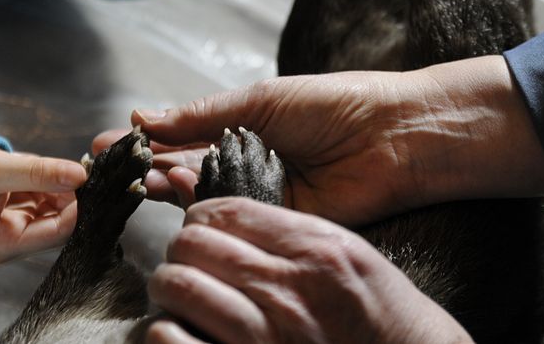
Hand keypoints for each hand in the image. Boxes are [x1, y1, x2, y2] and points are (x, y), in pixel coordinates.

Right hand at [0, 142, 86, 263]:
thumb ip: (37, 173)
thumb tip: (80, 175)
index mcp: (0, 245)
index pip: (58, 232)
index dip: (78, 206)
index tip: (88, 179)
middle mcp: (9, 247)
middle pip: (60, 225)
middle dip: (69, 196)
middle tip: (77, 168)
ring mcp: (14, 234)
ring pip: (55, 212)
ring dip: (58, 188)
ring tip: (44, 167)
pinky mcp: (17, 220)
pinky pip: (45, 204)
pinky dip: (48, 186)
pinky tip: (38, 171)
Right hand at [95, 56, 543, 225]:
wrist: (391, 134)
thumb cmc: (330, 105)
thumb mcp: (259, 100)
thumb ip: (202, 115)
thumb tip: (146, 116)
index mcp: (242, 127)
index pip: (182, 135)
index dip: (145, 139)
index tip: (106, 143)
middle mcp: (245, 162)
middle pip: (186, 169)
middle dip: (147, 167)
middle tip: (110, 168)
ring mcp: (258, 193)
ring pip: (203, 195)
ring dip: (170, 184)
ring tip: (143, 176)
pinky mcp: (276, 220)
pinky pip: (233, 215)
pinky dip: (205, 204)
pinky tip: (181, 190)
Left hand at [145, 198, 472, 343]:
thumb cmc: (378, 312)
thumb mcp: (347, 253)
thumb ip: (288, 230)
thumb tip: (220, 216)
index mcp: (314, 249)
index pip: (224, 212)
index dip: (199, 217)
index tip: (200, 230)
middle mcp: (288, 290)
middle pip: (192, 245)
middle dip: (180, 250)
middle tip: (188, 263)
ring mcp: (265, 337)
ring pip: (177, 286)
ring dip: (169, 288)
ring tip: (180, 295)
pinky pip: (171, 340)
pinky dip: (165, 331)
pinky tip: (180, 331)